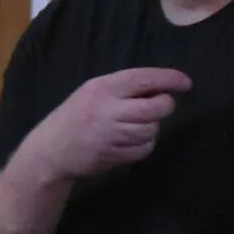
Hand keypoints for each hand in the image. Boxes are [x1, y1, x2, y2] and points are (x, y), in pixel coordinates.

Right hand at [19, 67, 190, 182]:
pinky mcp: (113, 154)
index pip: (145, 79)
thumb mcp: (91, 93)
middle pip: (156, 107)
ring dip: (151, 128)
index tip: (185, 83)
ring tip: (135, 126)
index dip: (170, 80)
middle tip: (160, 106)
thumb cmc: (73, 118)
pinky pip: (144, 148)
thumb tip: (162, 88)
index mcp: (102, 88)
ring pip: (152, 129)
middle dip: (165, 106)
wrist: (48, 153)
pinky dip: (144, 146)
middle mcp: (107, 109)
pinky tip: (130, 142)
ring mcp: (110, 134)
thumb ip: (122, 89)